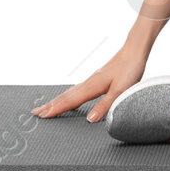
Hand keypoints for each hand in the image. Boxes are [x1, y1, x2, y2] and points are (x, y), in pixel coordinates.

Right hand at [31, 42, 147, 122]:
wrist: (134, 51)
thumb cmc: (129, 69)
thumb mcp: (120, 91)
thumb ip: (105, 105)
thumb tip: (89, 119)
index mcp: (92, 87)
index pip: (70, 101)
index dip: (55, 109)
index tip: (41, 116)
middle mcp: (88, 83)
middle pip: (65, 96)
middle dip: (50, 105)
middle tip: (35, 113)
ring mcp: (91, 80)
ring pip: (69, 92)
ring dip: (56, 100)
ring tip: (46, 107)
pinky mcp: (96, 78)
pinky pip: (77, 89)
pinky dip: (67, 95)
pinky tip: (69, 97)